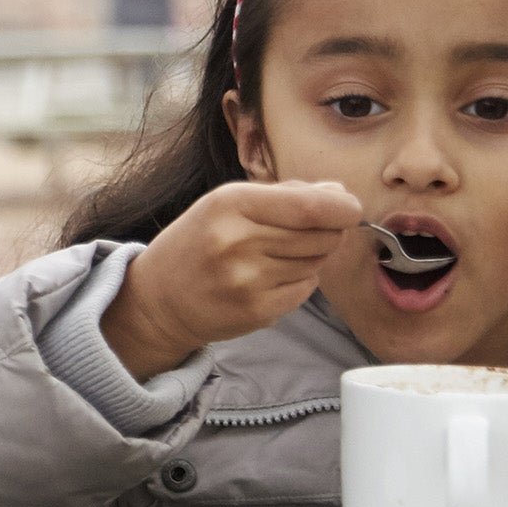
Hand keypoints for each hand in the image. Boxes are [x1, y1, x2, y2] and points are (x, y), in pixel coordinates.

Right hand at [100, 179, 360, 379]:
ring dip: (309, 258)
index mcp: (230, 204)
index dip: (343, 208)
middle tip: (299, 235)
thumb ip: (285, 196)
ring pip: (317, 262)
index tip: (349, 209)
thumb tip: (341, 197)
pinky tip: (267, 280)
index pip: (311, 206)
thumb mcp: (226, 204)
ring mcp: (248, 280)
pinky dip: (297, 282)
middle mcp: (238, 241)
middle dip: (326, 232)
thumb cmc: (198, 243)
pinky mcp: (258, 310)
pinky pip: (305, 289)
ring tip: (273, 258)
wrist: (158, 300)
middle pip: (323, 235)